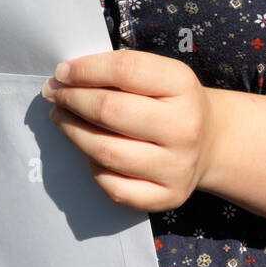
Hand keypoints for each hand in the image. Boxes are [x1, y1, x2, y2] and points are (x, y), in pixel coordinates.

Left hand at [42, 49, 217, 212]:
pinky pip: (115, 187)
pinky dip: (95, 169)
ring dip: (73, 132)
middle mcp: (184, 126)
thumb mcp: (160, 74)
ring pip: (106, 152)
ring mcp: (177, 166)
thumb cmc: (172, 101)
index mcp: (182, 84)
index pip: (124, 70)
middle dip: (72, 100)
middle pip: (110, 111)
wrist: (211, 141)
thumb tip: (65, 79)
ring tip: (61, 118)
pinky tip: (91, 153)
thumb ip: (120, 72)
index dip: (85, 69)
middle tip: (54, 94)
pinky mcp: (168, 196)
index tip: (61, 72)